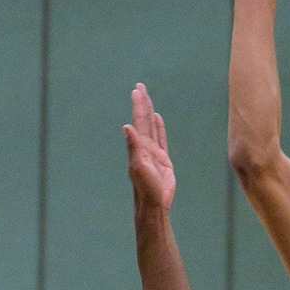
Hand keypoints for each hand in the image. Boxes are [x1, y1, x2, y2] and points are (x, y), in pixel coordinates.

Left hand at [123, 83, 175, 210]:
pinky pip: (161, 138)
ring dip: (149, 112)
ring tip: (147, 98)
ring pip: (152, 126)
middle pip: (144, 120)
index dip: (138, 105)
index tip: (137, 90)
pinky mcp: (163, 159)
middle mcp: (145, 146)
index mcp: (139, 146)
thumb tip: (126, 127)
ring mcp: (154, 152)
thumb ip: (133, 146)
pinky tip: (157, 118)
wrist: (153, 203)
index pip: (139, 121)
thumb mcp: (139, 166)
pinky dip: (159, 127)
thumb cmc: (145, 187)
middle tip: (140, 86)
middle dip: (142, 103)